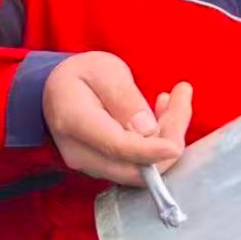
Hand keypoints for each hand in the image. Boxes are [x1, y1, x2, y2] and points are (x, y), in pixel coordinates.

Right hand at [42, 52, 192, 184]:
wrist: (58, 91)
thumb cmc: (81, 75)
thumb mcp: (104, 70)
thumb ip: (124, 98)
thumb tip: (147, 131)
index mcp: (73, 121)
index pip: (117, 147)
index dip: (150, 151)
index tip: (176, 144)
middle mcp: (79, 152)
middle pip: (134, 166)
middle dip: (169, 139)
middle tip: (182, 96)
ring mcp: (91, 165)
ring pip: (142, 169)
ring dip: (167, 138)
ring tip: (175, 99)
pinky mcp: (106, 169)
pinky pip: (140, 165)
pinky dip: (159, 144)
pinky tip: (163, 114)